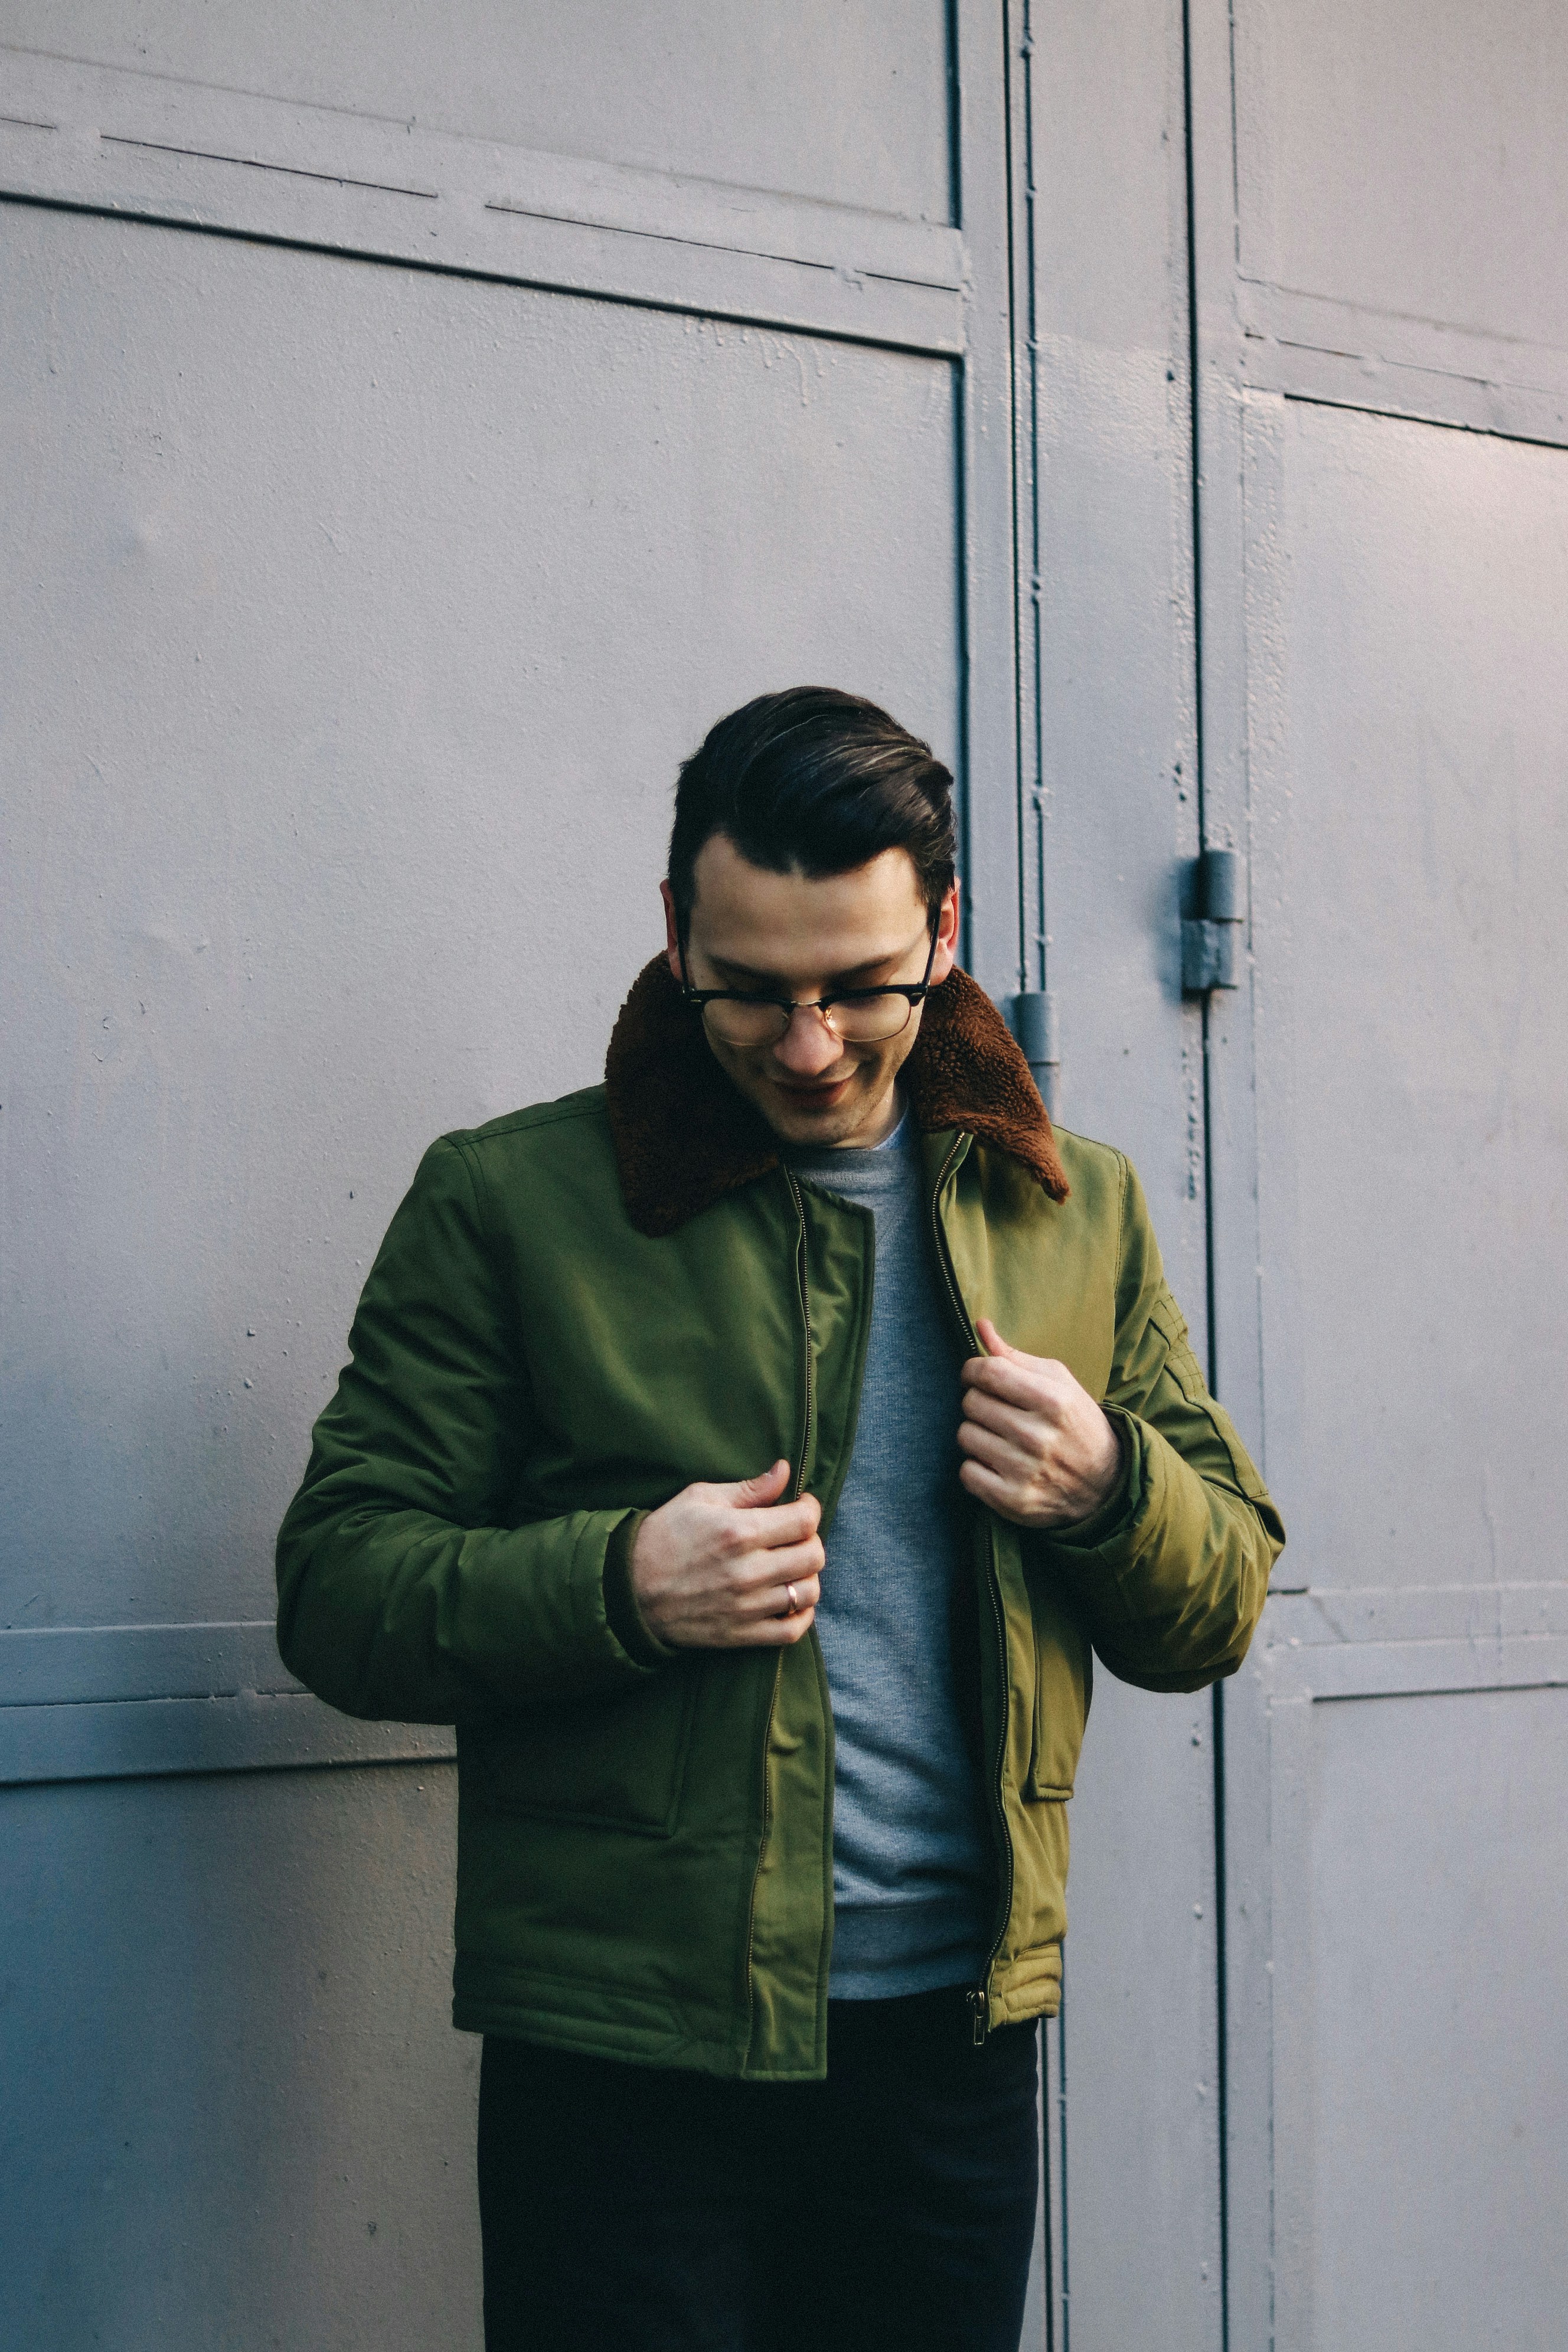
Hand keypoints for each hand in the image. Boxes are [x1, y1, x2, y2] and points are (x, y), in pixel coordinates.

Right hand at [630, 1460, 824, 1648]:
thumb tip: (784, 1471)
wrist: (627, 1589)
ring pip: (809, 1592)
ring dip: (808, 1576)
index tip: (801, 1506)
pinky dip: (802, 1615)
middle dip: (811, 1540)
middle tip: (795, 1536)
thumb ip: (748, 1489)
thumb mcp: (699, 1498)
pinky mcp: (741, 1635)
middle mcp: (747, 1571)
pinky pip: (792, 1630)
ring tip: (792, 1567)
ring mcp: (746, 1606)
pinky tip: (791, 1599)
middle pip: (813, 1556)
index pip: (804, 1521)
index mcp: (738, 1532)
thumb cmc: (663, 1536)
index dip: (810, 1509)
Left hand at [958, 1318, 1123, 1529]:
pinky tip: (997, 1464)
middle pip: (972, 1403)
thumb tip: (980, 1325)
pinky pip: (966, 1472)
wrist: (1104, 1483)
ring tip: (1000, 1438)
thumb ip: (1015, 1356)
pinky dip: (976, 1467)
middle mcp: (1038, 1436)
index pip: (988, 1372)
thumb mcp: (1058, 1383)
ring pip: (965, 1436)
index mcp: (1053, 1400)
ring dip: (977, 1434)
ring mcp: (1024, 1470)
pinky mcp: (1012, 1499)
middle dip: (979, 1402)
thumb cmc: (1075, 1423)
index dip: (973, 1370)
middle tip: (998, 1411)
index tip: (977, 1376)